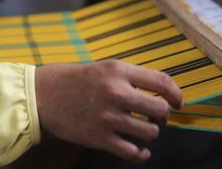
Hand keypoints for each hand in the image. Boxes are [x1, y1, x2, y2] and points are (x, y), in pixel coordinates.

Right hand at [35, 61, 182, 162]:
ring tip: (145, 130)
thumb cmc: (75, 79)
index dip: (176, 93)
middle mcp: (116, 92)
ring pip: (149, 132)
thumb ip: (130, 77)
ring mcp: (108, 117)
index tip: (179, 101)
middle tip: (157, 118)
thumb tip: (160, 91)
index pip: (161, 81)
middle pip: (160, 109)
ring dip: (152, 133)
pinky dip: (141, 153)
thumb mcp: (104, 67)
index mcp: (119, 71)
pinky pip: (132, 152)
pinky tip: (140, 150)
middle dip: (164, 116)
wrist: (42, 95)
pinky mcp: (99, 138)